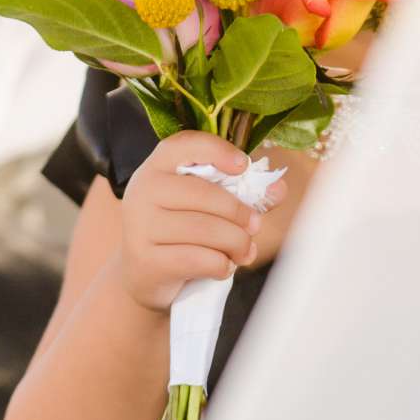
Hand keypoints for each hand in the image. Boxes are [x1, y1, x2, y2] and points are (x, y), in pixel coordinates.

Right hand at [117, 132, 285, 312]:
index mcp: (158, 166)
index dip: (218, 150)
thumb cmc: (180, 232)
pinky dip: (221, 265)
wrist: (142, 275)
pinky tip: (222, 266)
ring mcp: (141, 225)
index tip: (244, 166)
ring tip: (243, 251)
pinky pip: (199, 259)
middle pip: (205, 194)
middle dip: (240, 213)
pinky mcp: (147, 259)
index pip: (187, 144)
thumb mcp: (205, 207)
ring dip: (236, 244)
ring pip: (206, 230)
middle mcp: (144, 190)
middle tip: (255, 227)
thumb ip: (242, 195)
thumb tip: (278, 189)